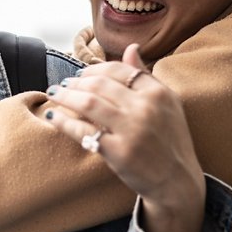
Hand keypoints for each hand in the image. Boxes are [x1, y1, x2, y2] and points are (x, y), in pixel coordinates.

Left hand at [43, 45, 205, 231]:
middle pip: (99, 84)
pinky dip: (63, 121)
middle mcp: (146, 108)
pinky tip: (53, 117)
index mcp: (159, 94)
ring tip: (54, 95)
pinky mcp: (118, 152)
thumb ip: (146, 77)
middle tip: (63, 85)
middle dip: (75, 82)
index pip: (118, 70)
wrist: (178, 182)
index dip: (94, 70)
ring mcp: (132, 130)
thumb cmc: (170, 141)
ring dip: (65, 96)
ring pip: (87, 102)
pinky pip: (82, 130)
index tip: (81, 75)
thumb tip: (131, 48)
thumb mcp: (167, 105)